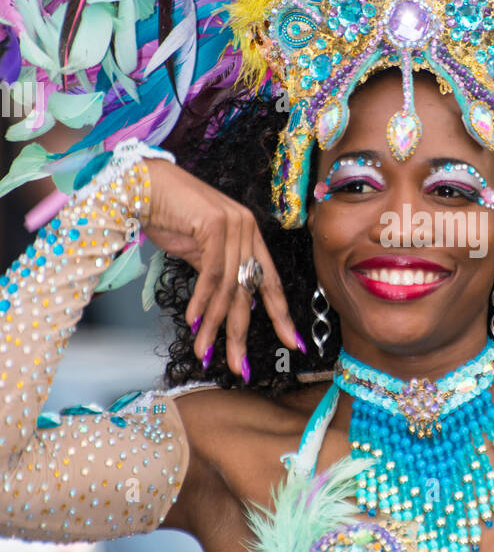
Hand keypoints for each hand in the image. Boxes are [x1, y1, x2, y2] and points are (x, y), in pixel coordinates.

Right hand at [142, 158, 301, 376]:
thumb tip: (220, 307)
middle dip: (241, 333)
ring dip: (214, 325)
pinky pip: (212, 274)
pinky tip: (195, 322)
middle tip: (238, 366)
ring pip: (229, 288)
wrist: (142, 184)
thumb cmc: (168, 216)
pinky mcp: (216, 224)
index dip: (281, 314)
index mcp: (250, 236)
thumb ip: (216, 274)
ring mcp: (235, 225)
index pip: (270, 282)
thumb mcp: (199, 251)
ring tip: (204, 352)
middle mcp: (248, 230)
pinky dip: (202, 301)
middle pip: (249, 292)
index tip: (293, 343)